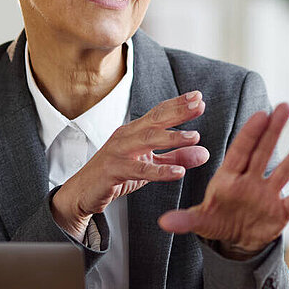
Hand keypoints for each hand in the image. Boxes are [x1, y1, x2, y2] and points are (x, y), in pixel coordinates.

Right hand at [51, 91, 211, 237]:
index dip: (177, 104)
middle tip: (199, 105)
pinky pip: (139, 170)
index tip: (198, 97)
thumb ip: (176, 157)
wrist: (83, 192)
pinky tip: (178, 172)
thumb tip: (205, 152)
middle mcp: (126, 136)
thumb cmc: (116, 174)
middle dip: (178, 111)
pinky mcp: (113, 171)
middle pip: (154, 120)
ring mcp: (118, 152)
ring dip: (172, 137)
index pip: (158, 113)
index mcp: (134, 131)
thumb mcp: (151, 165)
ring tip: (195, 137)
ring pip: (146, 140)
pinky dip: (160, 171)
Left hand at [157, 103, 288, 255]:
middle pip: (264, 152)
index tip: (260, 114)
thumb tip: (163, 222)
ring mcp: (268, 195)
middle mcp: (252, 180)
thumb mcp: (200, 221)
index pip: (241, 151)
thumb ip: (186, 220)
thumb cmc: (217, 220)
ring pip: (284, 171)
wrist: (236, 240)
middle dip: (274, 130)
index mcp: (230, 177)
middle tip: (285, 107)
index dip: (251, 133)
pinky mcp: (280, 213)